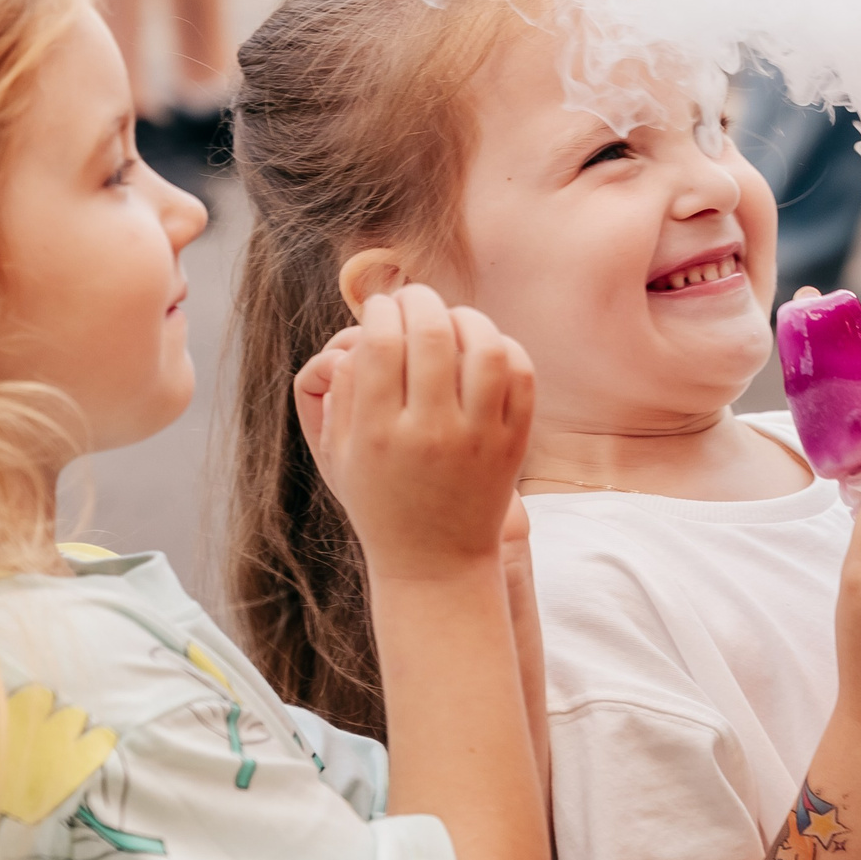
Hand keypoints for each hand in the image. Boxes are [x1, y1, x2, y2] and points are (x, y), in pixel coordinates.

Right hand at [294, 287, 534, 580]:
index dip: (379, 310)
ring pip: (483, 347)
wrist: (436, 561)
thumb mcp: (341, 454)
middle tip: (412, 298)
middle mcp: (430, 433)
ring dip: (465, 317)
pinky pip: (519, 374)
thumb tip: (366, 327)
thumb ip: (345, 390)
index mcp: (378, 434)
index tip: (379, 307)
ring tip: (450, 318)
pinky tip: (482, 347)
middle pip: (430, 335)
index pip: (379, 343)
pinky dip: (503, 347)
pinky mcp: (513, 443)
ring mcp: (478, 438)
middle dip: (418, 300)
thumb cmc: (380, 500)